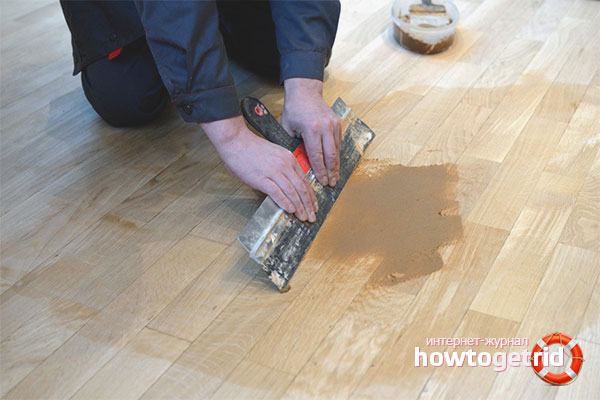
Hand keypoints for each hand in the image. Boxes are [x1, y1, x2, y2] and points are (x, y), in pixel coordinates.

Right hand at [201, 116, 317, 221]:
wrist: (235, 140)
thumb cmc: (251, 148)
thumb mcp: (274, 154)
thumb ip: (283, 168)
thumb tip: (288, 184)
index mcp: (289, 158)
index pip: (305, 180)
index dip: (311, 196)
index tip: (314, 206)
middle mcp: (284, 165)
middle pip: (301, 188)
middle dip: (308, 205)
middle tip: (312, 217)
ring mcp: (273, 172)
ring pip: (292, 192)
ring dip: (300, 207)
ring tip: (304, 217)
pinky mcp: (261, 179)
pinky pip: (277, 193)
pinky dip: (285, 203)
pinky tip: (291, 210)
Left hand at [281, 78, 341, 186]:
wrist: (305, 92)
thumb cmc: (294, 110)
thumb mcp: (287, 129)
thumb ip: (293, 146)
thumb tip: (298, 164)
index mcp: (311, 129)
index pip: (317, 155)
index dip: (320, 171)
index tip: (322, 181)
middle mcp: (325, 127)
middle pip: (331, 155)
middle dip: (332, 171)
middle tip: (332, 183)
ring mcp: (333, 124)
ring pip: (337, 150)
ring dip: (336, 165)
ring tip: (335, 177)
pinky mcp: (337, 123)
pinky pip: (338, 143)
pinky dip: (337, 154)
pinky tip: (335, 163)